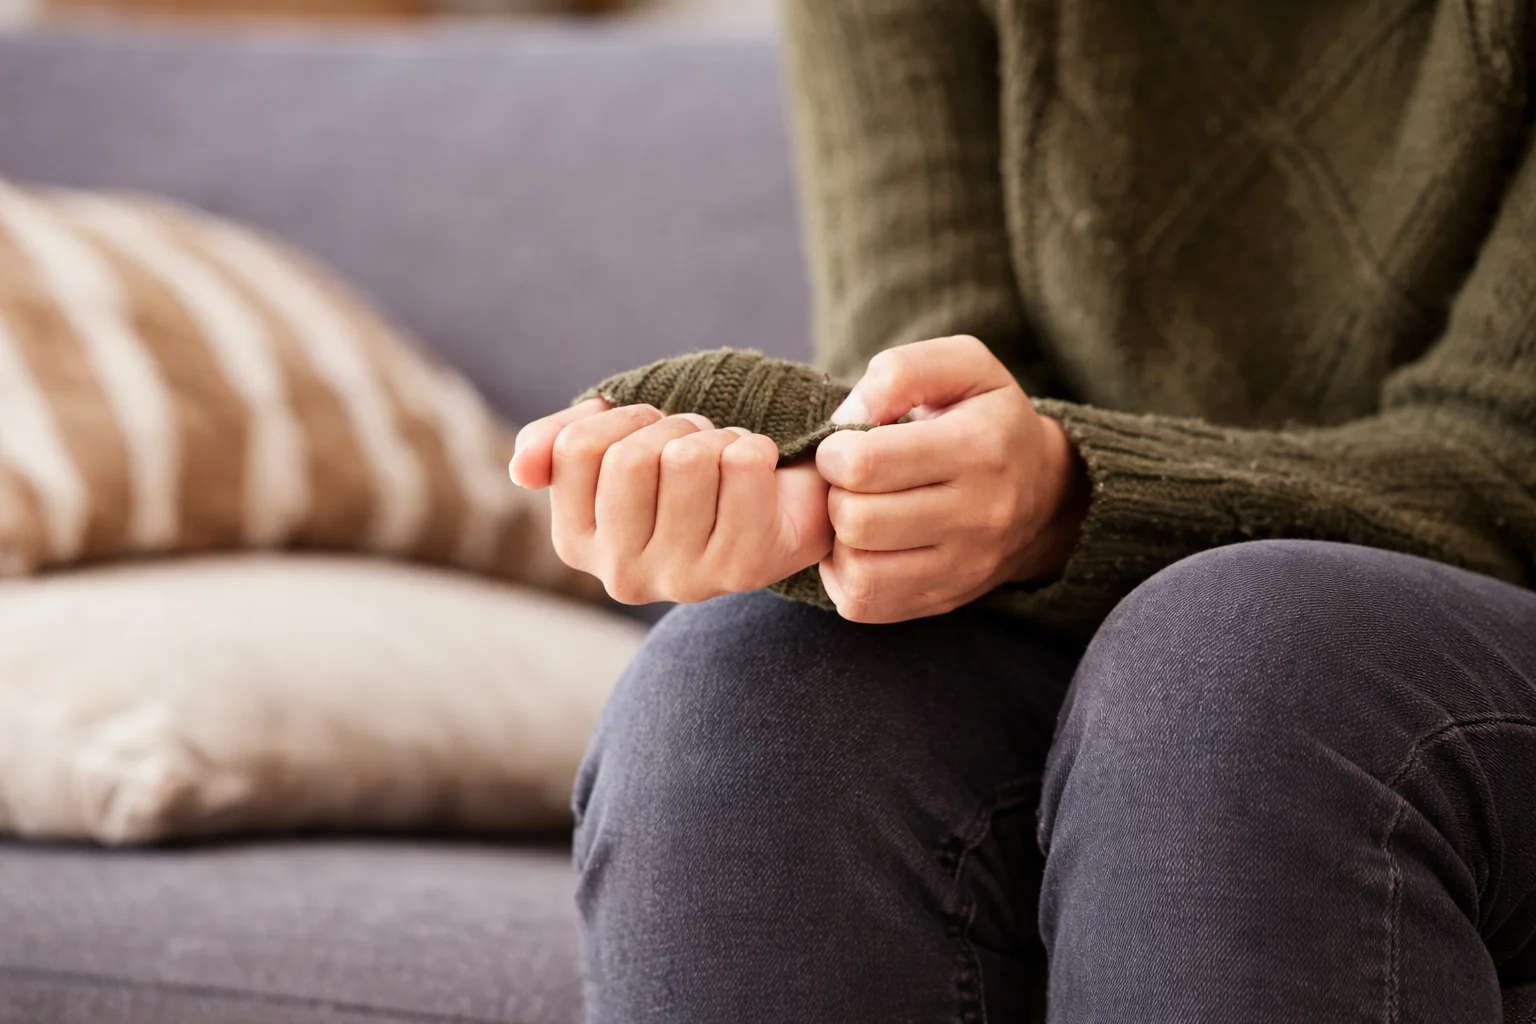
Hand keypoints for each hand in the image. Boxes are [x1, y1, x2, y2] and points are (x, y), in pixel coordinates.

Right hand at [509, 399, 832, 604]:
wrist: (776, 507)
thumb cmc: (685, 473)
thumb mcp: (612, 447)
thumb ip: (554, 444)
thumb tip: (522, 469)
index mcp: (576, 544)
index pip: (577, 448)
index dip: (624, 419)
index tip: (650, 432)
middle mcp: (622, 576)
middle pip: (631, 458)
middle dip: (671, 427)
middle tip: (694, 443)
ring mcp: (683, 579)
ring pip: (687, 458)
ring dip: (714, 437)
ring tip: (723, 460)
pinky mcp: (744, 568)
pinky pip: (742, 464)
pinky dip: (755, 447)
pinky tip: (757, 475)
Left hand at [814, 335, 1088, 622]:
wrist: (1045, 493)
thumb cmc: (988, 419)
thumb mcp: (963, 367)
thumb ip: (901, 372)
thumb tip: (848, 419)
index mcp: (978, 449)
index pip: (867, 464)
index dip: (834, 452)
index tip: (843, 446)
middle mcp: (978, 516)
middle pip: (857, 521)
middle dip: (835, 495)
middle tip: (849, 482)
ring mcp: (963, 568)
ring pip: (858, 572)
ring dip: (838, 540)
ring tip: (856, 512)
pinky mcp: (944, 600)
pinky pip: (863, 604)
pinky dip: (846, 576)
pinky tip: (862, 546)